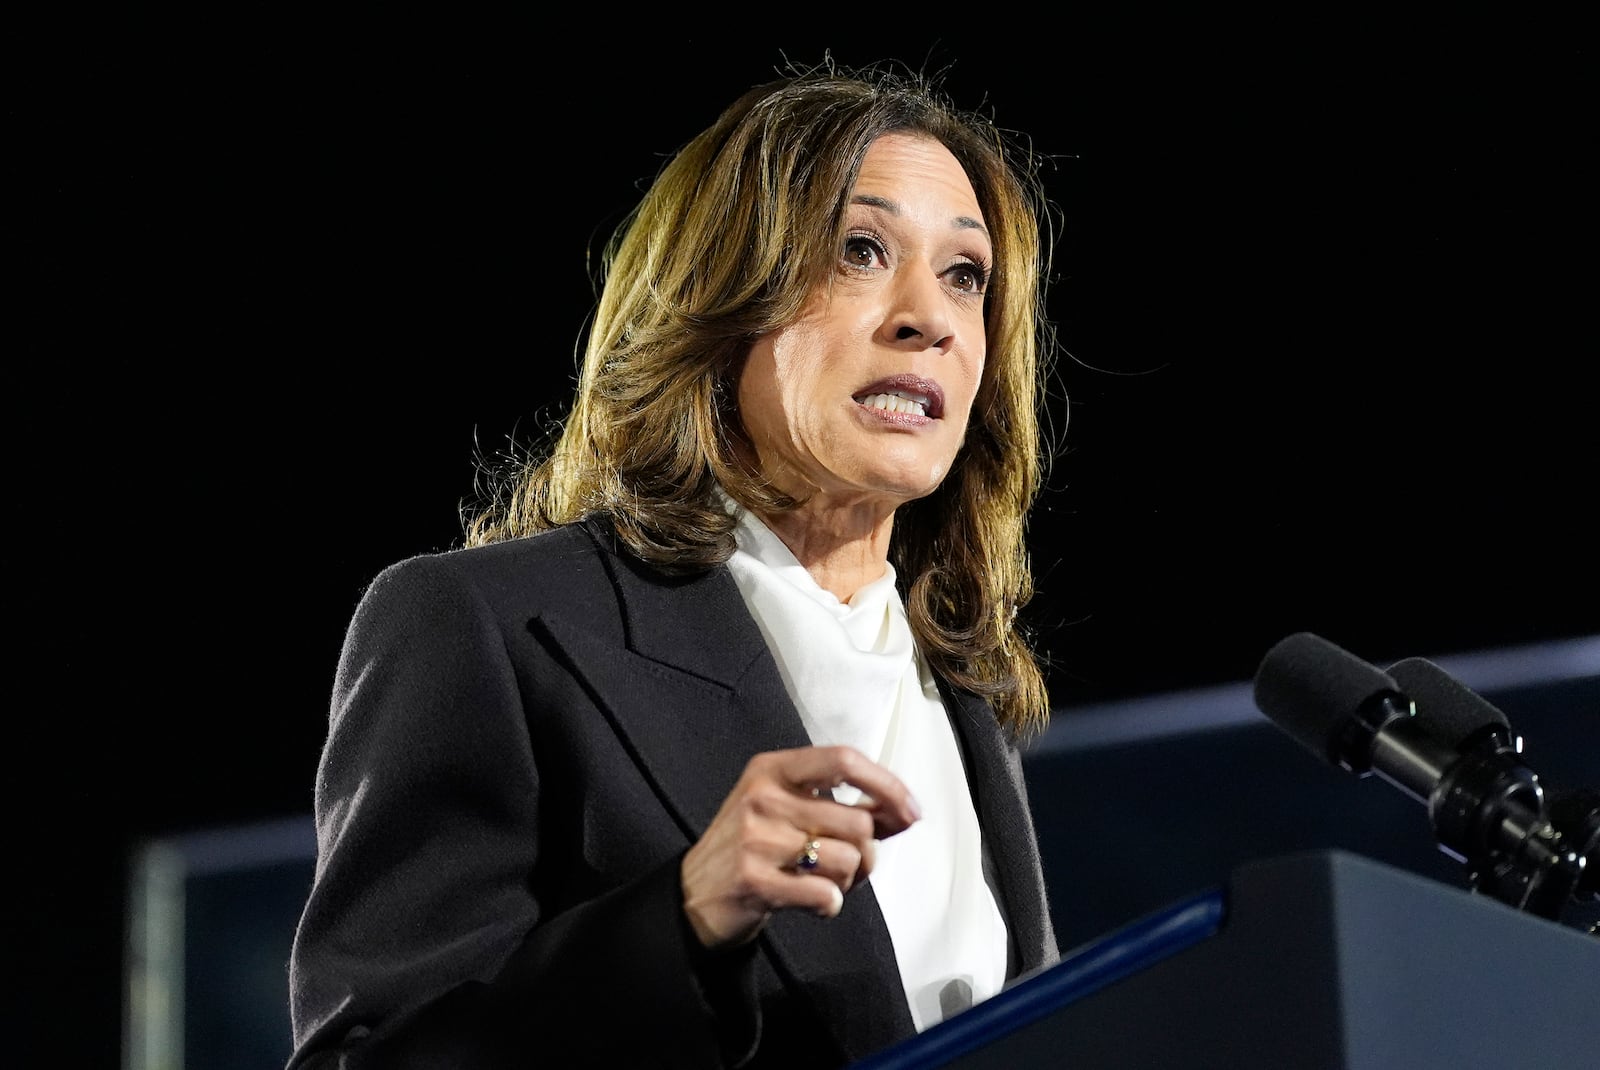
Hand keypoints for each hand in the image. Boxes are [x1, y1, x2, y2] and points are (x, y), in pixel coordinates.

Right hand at [680, 745, 920, 948]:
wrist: (694, 896)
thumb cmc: (754, 848)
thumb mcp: (791, 811)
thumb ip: (847, 807)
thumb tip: (905, 812)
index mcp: (773, 769)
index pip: (844, 760)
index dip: (887, 785)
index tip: (910, 811)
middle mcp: (762, 796)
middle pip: (856, 821)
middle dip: (867, 853)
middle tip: (848, 868)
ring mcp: (755, 838)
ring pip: (847, 860)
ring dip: (847, 882)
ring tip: (821, 883)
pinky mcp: (754, 880)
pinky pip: (826, 895)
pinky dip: (830, 905)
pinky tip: (812, 903)